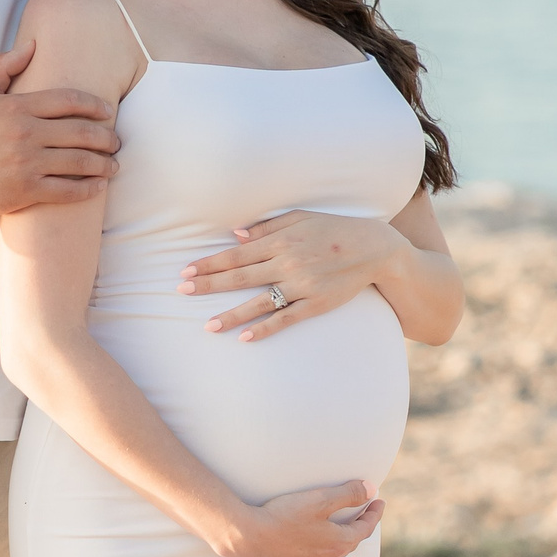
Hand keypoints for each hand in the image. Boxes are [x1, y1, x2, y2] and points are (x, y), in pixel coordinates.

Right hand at [0, 43, 119, 215]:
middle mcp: (25, 134)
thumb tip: (31, 44)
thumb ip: (4, 66)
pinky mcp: (25, 191)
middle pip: (80, 132)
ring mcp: (26, 163)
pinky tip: (98, 187)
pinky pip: (66, 190)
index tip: (108, 111)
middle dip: (106, 137)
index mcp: (17, 107)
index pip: (68, 100)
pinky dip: (88, 189)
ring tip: (113, 165)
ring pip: (79, 162)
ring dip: (104, 164)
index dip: (94, 104)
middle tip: (116, 141)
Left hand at [181, 211, 405, 340]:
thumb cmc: (333, 229)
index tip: (187, 270)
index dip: (210, 263)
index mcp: (281, 241)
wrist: (374, 249)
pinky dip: (265, 329)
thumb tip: (236, 234)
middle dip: (209, 284)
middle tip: (182, 291)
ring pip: (259, 302)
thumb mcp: (301, 218)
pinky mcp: (316, 304)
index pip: (236, 254)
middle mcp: (287, 263)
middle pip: (240, 276)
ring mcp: (301, 285)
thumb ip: (268, 226)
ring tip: (208, 325)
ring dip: (231, 314)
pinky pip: (285, 319)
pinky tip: (245, 338)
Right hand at [215, 480, 384, 556]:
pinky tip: (307, 546)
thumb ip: (348, 494)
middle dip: (356, 527)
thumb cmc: (283, 516)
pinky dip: (315, 554)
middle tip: (360, 513)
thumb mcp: (319, 499)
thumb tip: (371, 489)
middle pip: (348, 543)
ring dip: (335, 542)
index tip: (379, 501)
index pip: (365, 528)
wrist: (247, 538)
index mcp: (338, 543)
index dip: (374, 513)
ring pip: (329, 556)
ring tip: (334, 529)